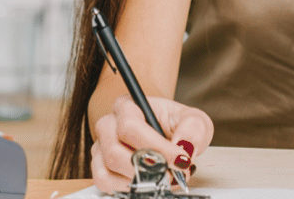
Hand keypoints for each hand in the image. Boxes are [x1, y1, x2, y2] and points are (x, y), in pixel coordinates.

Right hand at [90, 95, 212, 193]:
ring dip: (138, 180)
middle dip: (147, 168)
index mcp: (126, 106)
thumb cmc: (174, 124)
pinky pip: (104, 182)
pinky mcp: (100, 166)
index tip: (180, 160)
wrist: (167, 133)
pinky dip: (126, 188)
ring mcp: (101, 146)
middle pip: (114, 151)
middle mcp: (108, 124)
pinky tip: (144, 183)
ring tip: (161, 179)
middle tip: (172, 174)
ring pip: (107, 169)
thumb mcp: (194, 120)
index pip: (130, 127)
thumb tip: (183, 146)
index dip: (156, 147)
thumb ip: (193, 129)